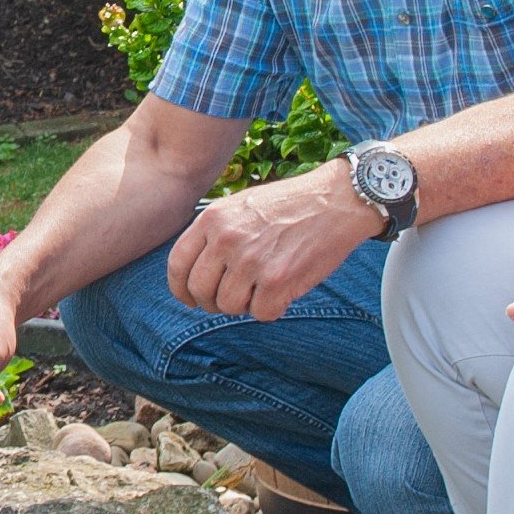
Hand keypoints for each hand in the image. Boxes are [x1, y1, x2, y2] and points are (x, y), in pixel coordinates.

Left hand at [165, 163, 376, 321]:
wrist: (336, 200)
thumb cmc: (290, 204)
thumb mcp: (240, 205)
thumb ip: (215, 233)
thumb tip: (196, 271)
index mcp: (213, 219)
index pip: (178, 264)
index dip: (180, 288)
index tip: (189, 298)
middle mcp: (226, 239)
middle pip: (201, 291)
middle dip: (212, 302)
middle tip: (231, 298)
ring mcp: (250, 261)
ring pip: (229, 306)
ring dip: (245, 305)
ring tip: (262, 287)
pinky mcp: (277, 281)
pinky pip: (260, 313)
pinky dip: (271, 308)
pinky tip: (282, 291)